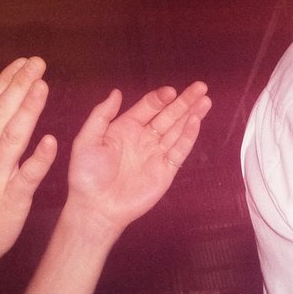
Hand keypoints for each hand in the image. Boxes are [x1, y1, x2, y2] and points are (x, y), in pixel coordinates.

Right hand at [0, 57, 61, 273]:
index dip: (4, 83)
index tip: (21, 63)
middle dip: (18, 86)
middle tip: (37, 63)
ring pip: (11, 138)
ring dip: (27, 110)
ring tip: (42, 86)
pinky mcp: (9, 201)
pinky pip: (25, 177)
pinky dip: (37, 158)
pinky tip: (49, 140)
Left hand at [65, 82, 211, 236]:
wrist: (96, 206)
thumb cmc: (87, 174)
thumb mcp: (87, 140)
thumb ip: (101, 115)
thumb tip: (116, 92)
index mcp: (126, 128)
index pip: (148, 107)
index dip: (161, 98)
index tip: (171, 91)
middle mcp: (144, 138)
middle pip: (168, 115)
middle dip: (185, 101)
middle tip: (200, 87)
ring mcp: (156, 154)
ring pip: (178, 130)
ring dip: (192, 114)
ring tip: (205, 100)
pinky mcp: (166, 170)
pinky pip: (180, 150)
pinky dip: (189, 136)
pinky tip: (196, 122)